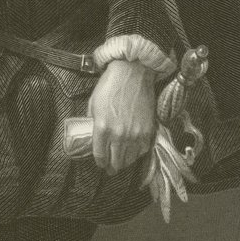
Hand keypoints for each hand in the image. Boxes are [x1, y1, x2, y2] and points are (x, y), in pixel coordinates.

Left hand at [87, 59, 155, 174]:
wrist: (132, 73)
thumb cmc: (110, 84)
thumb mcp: (93, 102)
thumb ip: (92, 122)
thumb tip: (92, 134)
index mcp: (102, 128)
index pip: (100, 156)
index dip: (100, 162)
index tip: (100, 163)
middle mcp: (119, 135)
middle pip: (115, 162)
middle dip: (111, 166)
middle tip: (110, 167)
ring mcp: (135, 134)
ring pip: (129, 160)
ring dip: (124, 162)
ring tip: (121, 161)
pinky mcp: (148, 131)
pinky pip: (142, 151)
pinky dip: (137, 153)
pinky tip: (133, 150)